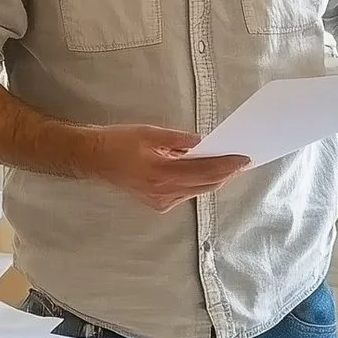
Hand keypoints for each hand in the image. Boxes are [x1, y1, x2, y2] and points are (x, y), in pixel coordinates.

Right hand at [83, 124, 248, 212]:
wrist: (92, 159)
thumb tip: (201, 142)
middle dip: (227, 174)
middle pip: (205, 185)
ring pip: (197, 192)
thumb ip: (178, 139)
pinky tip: (207, 172)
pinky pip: (186, 194)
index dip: (228, 166)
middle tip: (243, 162)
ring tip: (230, 166)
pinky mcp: (157, 204)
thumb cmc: (117, 142)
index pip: (205, 171)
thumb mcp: (149, 133)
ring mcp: (160, 201)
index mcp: (161, 173)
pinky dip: (198, 183)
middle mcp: (163, 192)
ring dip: (214, 179)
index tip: (244, 159)